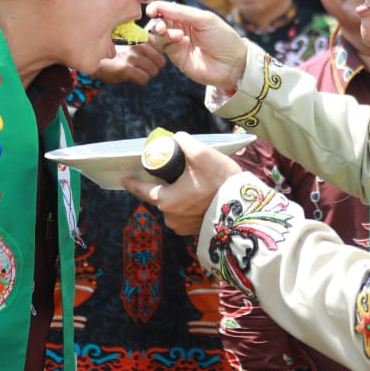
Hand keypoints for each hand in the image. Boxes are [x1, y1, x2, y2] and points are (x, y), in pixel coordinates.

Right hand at [92, 42, 166, 85]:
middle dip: (155, 66)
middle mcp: (136, 43)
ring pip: (153, 71)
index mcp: (140, 36)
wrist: (97, 62)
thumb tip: (173, 42)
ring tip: (136, 70)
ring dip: (146, 73)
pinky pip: (143, 78)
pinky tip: (132, 75)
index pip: (164, 43)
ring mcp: (130, 56)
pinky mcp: (124, 68)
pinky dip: (140, 79)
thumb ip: (151, 42)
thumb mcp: (134, 42)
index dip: (166, 49)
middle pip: (161, 61)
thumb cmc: (119, 53)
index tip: (162, 53)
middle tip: (143, 66)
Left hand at [122, 132, 241, 235]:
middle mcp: (170, 217)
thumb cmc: (221, 182)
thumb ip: (185, 142)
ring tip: (190, 184)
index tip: (125, 179)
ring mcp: (182, 227)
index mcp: (166, 200)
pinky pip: (185, 215)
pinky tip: (199, 197)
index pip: (142, 190)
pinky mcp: (195, 232)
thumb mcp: (202, 154)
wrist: (244, 209)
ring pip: (173, 207)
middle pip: (159, 198)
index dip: (133, 183)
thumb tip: (177, 138)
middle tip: (165, 175)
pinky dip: (188, 206)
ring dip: (177, 196)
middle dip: (160, 186)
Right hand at [145, 1, 247, 90]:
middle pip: (160, 23)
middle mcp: (181, 29)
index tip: (152, 10)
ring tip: (178, 35)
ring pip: (160, 36)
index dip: (157, 9)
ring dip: (164, 33)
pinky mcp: (178, 58)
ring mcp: (178, 44)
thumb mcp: (205, 20)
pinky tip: (183, 42)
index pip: (166, 10)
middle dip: (158, 22)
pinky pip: (166, 48)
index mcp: (188, 17)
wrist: (234, 64)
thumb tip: (160, 6)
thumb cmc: (224, 38)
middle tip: (161, 26)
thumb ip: (182, 13)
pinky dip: (171, 43)